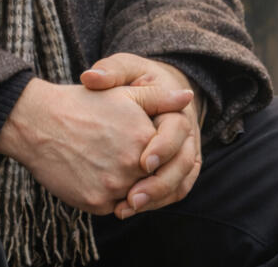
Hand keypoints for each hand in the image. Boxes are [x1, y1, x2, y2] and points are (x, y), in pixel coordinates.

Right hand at [0, 77, 192, 215]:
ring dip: (129, 184)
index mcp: (143, 136)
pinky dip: (109, 195)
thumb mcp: (122, 92)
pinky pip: (114, 206)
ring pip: (136, 195)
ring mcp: (114, 186)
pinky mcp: (96, 203)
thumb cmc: (80, 104)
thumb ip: (159, 98)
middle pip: (153, 177)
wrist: (36, 122)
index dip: (156, 149)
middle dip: (142, 169)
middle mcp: (132, 165)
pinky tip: (94, 173)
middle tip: (121, 154)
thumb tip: (188, 98)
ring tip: (108, 162)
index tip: (141, 144)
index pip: (168, 156)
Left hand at [81, 53, 203, 217]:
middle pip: (182, 164)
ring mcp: (184, 155)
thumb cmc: (134, 78)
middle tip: (132, 197)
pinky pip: (170, 192)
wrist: (150, 90)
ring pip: (178, 184)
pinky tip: (125, 209)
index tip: (142, 162)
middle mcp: (187, 135)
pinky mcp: (175, 171)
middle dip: (159, 184)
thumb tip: (90, 78)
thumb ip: (110, 71)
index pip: (178, 131)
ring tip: (125, 208)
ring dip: (155, 199)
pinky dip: (152, 203)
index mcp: (178, 108)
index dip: (162, 148)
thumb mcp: (124, 67)